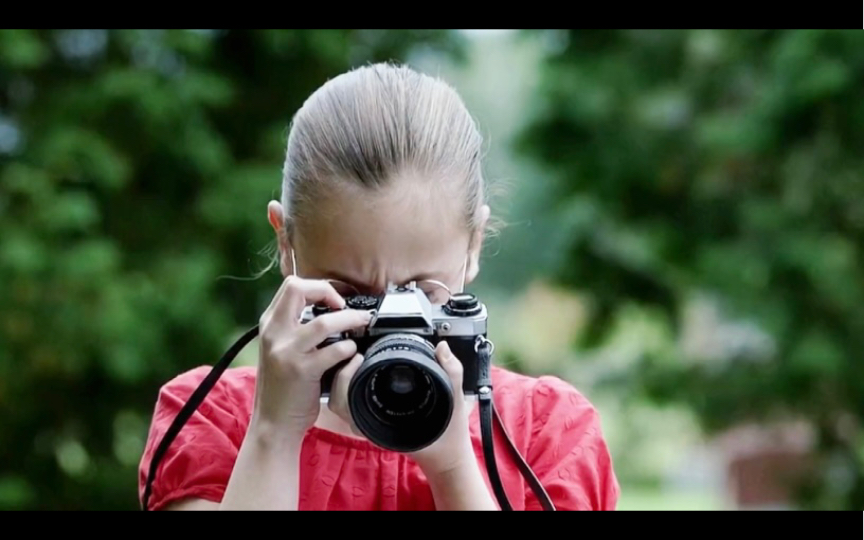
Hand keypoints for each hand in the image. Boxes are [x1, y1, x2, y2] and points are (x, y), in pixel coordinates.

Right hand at [253, 276, 371, 436]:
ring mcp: (287, 352)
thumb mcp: (279, 349)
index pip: (291, 285)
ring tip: (362, 324)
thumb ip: (294, 327)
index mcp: (270, 324)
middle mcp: (274, 333)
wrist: (273, 422)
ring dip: (350, 320)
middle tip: (346, 306)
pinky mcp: (302, 371)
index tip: (335, 299)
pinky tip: (352, 353)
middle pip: (299, 290)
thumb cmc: (282, 386)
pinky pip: (335, 350)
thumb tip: (326, 307)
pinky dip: (349, 349)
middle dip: (329, 291)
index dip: (318, 286)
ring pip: (325, 322)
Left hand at [328, 341, 475, 475]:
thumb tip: (441, 348)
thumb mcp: (455, 401)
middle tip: (357, 356)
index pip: (348, 402)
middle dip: (341, 376)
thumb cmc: (448, 436)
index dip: (347, 377)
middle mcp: (372, 425)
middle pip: (339, 402)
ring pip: (342, 404)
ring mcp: (371, 423)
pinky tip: (363, 370)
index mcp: (383, 424)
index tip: (359, 358)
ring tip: (358, 360)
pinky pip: (353, 404)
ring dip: (343, 381)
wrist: (448, 456)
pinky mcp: (374, 419)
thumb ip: (451, 373)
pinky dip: (351, 386)